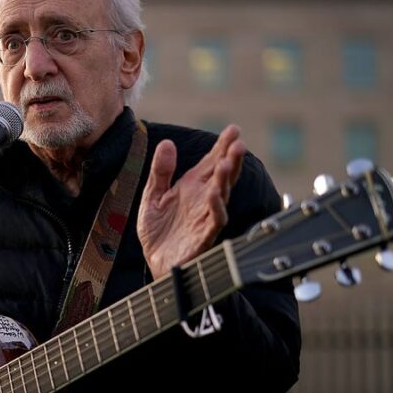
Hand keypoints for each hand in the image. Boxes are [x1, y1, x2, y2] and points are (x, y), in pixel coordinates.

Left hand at [138, 125, 245, 278]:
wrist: (154, 262)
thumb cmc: (158, 231)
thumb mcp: (153, 196)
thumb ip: (160, 172)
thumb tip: (167, 143)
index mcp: (192, 188)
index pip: (210, 163)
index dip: (222, 147)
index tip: (233, 129)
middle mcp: (203, 201)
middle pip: (221, 177)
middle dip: (231, 159)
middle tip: (238, 142)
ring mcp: (205, 218)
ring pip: (222, 196)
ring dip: (225, 180)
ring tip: (227, 162)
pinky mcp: (203, 237)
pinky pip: (214, 221)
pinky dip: (216, 207)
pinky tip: (214, 193)